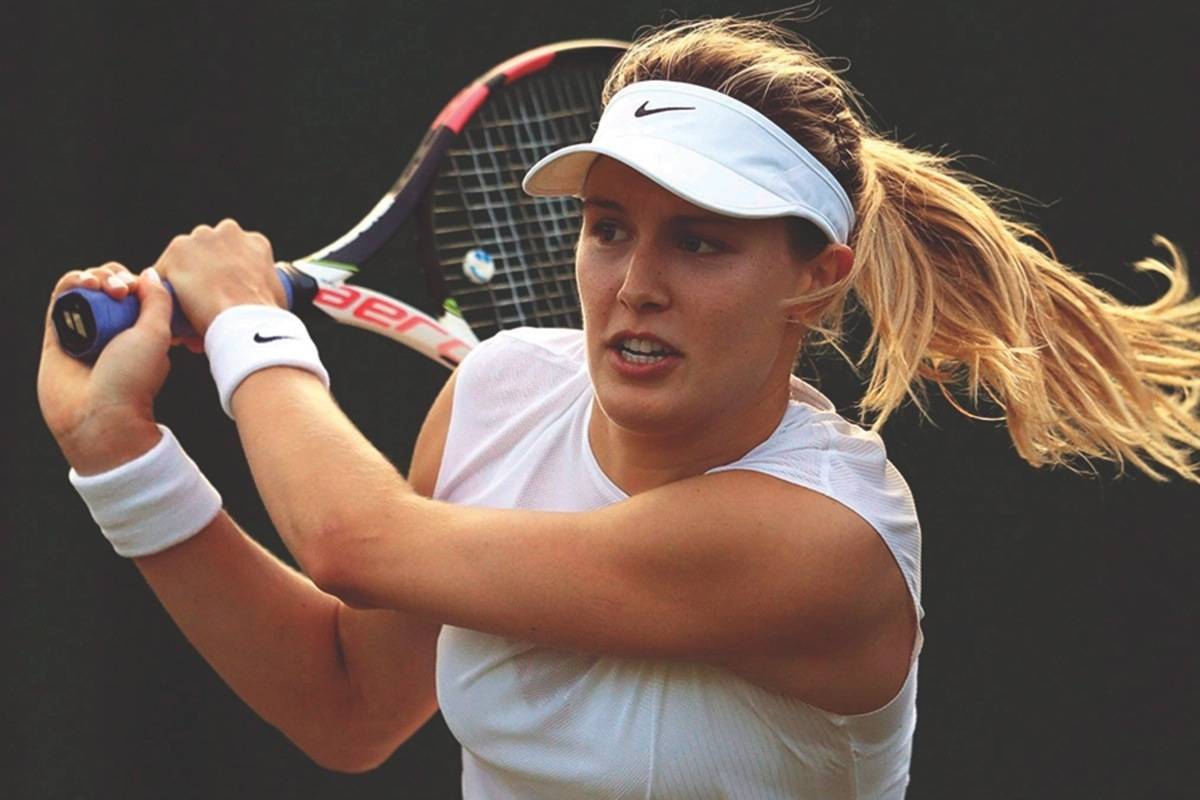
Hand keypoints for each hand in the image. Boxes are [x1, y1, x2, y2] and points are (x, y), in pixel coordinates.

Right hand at [39, 263, 171, 473]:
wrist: (99, 415)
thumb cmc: (133, 379)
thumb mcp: (157, 335)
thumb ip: (157, 300)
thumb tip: (147, 273)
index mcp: (138, 331)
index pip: (135, 293)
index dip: (136, 281)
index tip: (137, 288)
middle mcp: (110, 329)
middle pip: (108, 287)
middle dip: (115, 277)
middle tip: (121, 290)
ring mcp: (83, 330)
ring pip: (85, 289)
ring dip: (94, 276)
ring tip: (101, 286)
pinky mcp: (57, 332)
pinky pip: (61, 297)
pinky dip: (71, 282)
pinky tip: (83, 282)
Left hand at [153, 218, 284, 336]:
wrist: (246, 318)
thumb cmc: (264, 316)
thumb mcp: (277, 296)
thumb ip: (264, 288)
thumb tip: (261, 300)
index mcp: (256, 242)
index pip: (233, 255)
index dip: (226, 277)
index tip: (222, 296)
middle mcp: (228, 231)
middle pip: (206, 252)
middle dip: (203, 275)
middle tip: (203, 306)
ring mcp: (201, 238)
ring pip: (183, 261)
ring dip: (183, 282)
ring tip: (183, 313)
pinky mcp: (178, 251)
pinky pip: (161, 274)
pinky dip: (163, 292)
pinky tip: (167, 313)